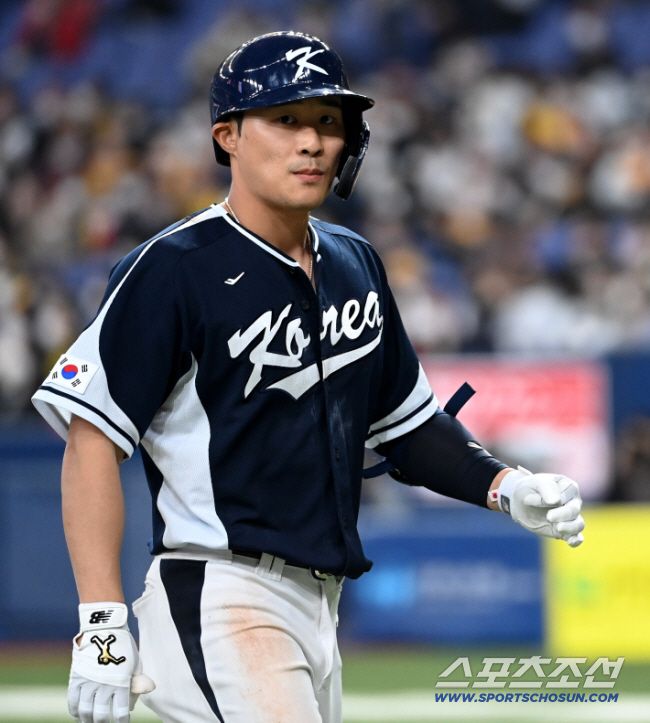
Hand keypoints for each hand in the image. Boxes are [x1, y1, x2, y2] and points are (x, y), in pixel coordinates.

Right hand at [68, 602, 154, 722]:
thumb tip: (150, 689)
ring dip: (88, 720)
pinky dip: (75, 710)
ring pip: (85, 712)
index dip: (122, 721)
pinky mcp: (76, 678)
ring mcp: (88, 682)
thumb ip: (139, 679)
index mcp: (121, 682)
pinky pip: (72, 701)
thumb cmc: (123, 646)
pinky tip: (80, 713)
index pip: (120, 712)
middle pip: (100, 716)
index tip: (123, 722)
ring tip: (92, 721)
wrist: (104, 628)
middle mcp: (103, 685)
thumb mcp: (135, 661)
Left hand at [496, 466, 584, 546]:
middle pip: (574, 510)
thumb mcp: (535, 482)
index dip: (552, 498)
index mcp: (569, 487)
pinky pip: (576, 537)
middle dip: (562, 514)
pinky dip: (576, 540)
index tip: (529, 499)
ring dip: (570, 528)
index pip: (568, 494)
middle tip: (549, 517)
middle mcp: (573, 502)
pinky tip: (570, 542)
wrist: (520, 502)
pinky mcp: (565, 530)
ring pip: (578, 524)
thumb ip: (547, 488)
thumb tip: (556, 501)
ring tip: (558, 528)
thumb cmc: (530, 488)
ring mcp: (570, 517)